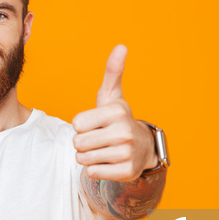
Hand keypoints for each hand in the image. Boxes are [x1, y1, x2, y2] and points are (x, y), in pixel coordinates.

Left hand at [72, 45, 156, 181]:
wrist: (142, 148)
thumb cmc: (118, 119)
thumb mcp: (113, 95)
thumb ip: (112, 72)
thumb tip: (121, 46)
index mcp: (117, 112)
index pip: (76, 123)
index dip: (81, 125)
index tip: (96, 123)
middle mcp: (124, 132)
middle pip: (78, 143)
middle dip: (83, 142)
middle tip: (98, 138)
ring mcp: (126, 154)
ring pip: (83, 159)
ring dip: (88, 156)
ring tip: (103, 149)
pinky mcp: (126, 172)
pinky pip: (92, 173)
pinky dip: (96, 169)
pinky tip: (109, 162)